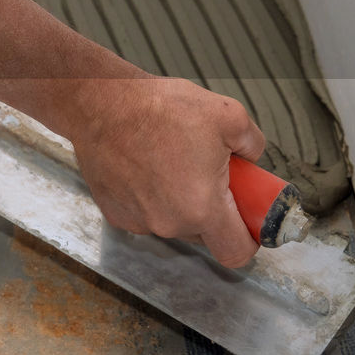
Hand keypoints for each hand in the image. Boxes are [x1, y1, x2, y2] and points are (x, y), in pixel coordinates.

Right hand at [68, 76, 266, 267]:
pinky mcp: (115, 212)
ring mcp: (138, 221)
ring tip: (171, 161)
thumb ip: (253, 143)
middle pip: (205, 235)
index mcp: (202, 208)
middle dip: (213, 210)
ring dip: (179, 202)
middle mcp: (169, 223)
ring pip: (173, 223)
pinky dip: (150, 197)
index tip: (248, 219)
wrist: (101, 103)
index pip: (237, 251)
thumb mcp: (229, 114)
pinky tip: (145, 166)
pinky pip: (144, 213)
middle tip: (209, 174)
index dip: (249, 238)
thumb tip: (252, 156)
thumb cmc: (158, 108)